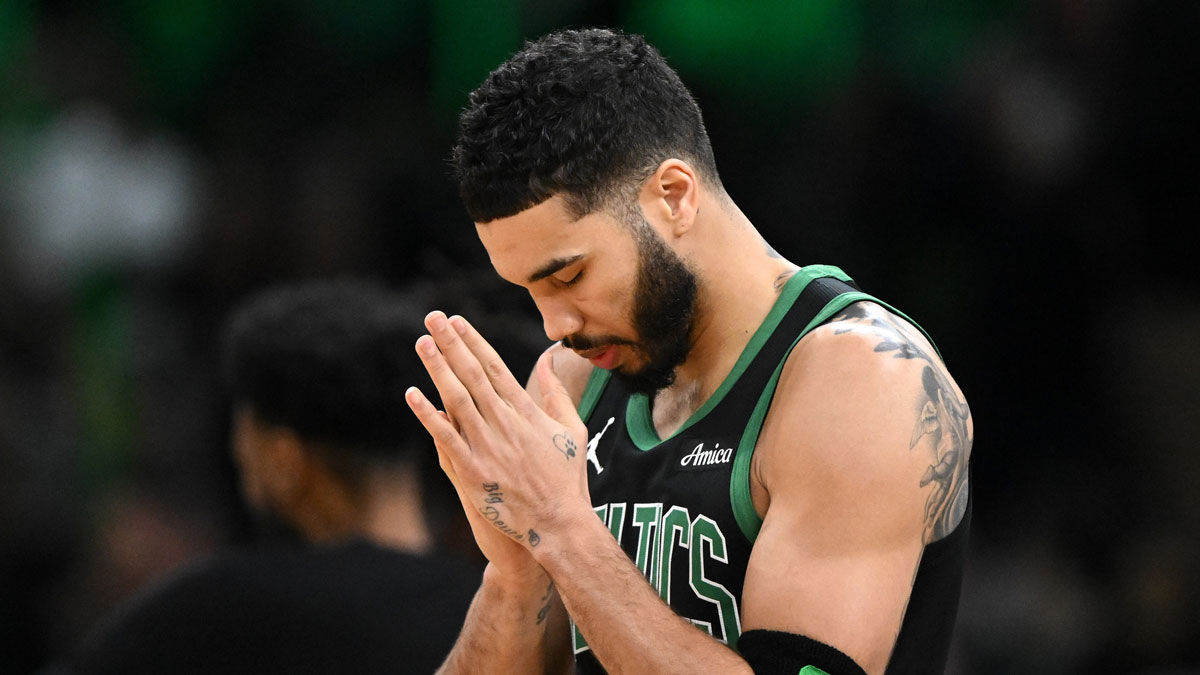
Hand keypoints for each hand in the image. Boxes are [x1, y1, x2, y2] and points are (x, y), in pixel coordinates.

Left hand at [406, 312, 589, 567]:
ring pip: (457, 399)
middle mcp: (505, 423)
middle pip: (473, 375)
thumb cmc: (567, 478)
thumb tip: (548, 361)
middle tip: (433, 317)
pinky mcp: (473, 471)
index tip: (458, 321)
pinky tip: (412, 395)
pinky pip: (445, 437)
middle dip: (452, 344)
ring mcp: (487, 446)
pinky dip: (428, 415)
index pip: (495, 368)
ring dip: (438, 368)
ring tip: (422, 343)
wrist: (558, 523)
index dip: (474, 342)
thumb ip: (556, 394)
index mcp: (527, 412)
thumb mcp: (572, 429)